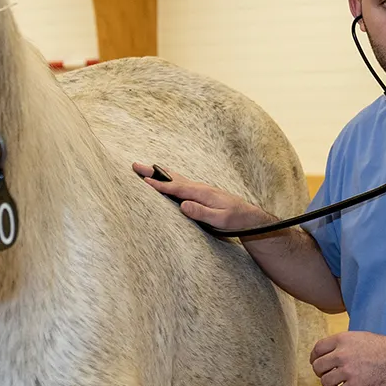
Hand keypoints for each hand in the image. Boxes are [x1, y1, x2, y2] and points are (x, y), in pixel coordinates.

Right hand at [133, 163, 270, 232]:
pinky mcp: (200, 193)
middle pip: (172, 178)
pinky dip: (168, 179)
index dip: (159, 185)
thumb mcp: (220, 219)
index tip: (143, 181)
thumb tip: (183, 205)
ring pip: (175, 179)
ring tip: (144, 169)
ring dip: (159, 173)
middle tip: (135, 165)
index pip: (176, 188)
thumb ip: (202, 212)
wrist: (249, 216)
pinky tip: (164, 178)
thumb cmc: (235, 219)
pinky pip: (180, 183)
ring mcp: (200, 189)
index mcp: (202, 193)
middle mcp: (200, 188)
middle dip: (153, 173)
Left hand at [310, 331, 385, 385]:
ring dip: (329, 385)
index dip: (314, 358)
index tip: (317, 363)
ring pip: (325, 382)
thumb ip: (343, 343)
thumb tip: (329, 353)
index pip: (317, 349)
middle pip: (318, 367)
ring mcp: (348, 371)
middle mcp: (342, 354)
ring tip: (337, 385)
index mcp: (342, 340)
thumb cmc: (383, 347)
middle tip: (328, 376)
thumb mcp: (360, 336)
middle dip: (321, 373)